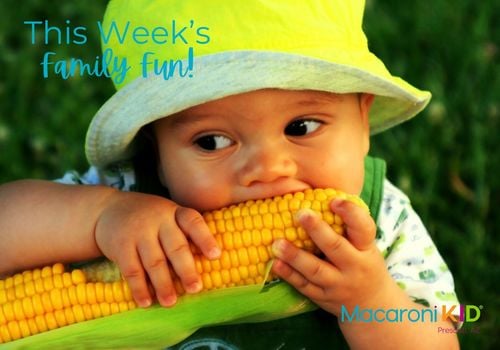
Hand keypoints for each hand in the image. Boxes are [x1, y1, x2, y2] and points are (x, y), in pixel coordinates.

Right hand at [94, 191, 219, 307]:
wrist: (108, 209)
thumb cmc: (150, 219)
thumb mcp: (168, 216)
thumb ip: (184, 234)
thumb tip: (208, 266)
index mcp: (175, 213)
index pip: (193, 222)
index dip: (205, 239)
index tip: (216, 256)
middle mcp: (159, 220)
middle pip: (175, 246)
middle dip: (186, 270)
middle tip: (195, 289)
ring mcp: (139, 232)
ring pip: (154, 262)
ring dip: (163, 285)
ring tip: (170, 302)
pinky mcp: (121, 245)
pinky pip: (132, 270)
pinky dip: (139, 288)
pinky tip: (146, 302)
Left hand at [271, 199, 394, 314]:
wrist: (370, 305)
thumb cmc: (362, 262)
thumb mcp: (364, 245)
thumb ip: (347, 226)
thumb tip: (316, 194)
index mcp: (366, 249)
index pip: (364, 229)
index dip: (351, 214)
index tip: (334, 200)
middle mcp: (354, 267)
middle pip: (336, 248)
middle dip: (317, 231)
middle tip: (300, 213)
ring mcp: (338, 285)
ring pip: (316, 270)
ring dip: (295, 256)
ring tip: (276, 243)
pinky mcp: (323, 298)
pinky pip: (304, 287)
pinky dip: (289, 275)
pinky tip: (275, 264)